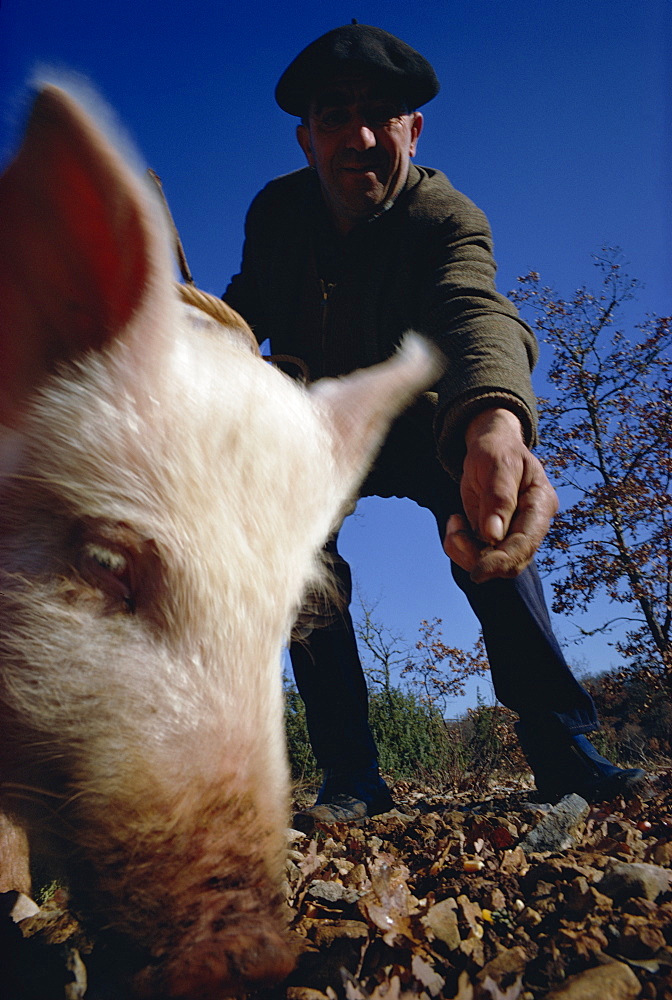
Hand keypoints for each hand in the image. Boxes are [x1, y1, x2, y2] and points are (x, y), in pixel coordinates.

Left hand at [443, 408, 557, 581]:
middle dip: (479, 557)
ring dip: (464, 550)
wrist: (491, 446)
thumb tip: (494, 535)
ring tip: (453, 522)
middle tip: (454, 533)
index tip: (477, 572)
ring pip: (492, 562)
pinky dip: (459, 545)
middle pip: (512, 561)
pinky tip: (455, 522)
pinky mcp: (495, 536)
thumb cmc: (498, 450)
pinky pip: (476, 554)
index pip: (526, 544)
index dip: (503, 561)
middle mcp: (532, 524)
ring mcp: (514, 532)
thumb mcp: (498, 465)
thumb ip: (498, 499)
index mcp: (541, 504)